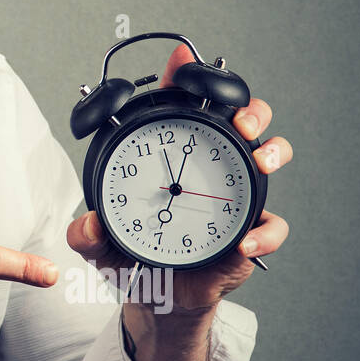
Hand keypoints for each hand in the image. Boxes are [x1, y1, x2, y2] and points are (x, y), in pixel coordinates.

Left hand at [65, 43, 291, 311]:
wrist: (157, 298)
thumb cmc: (132, 256)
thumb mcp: (101, 242)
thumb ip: (86, 233)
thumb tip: (88, 224)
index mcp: (174, 156)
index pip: (185, 109)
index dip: (187, 79)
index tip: (184, 63)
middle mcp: (211, 167)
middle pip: (244, 119)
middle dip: (250, 109)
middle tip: (239, 120)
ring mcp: (236, 196)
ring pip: (271, 156)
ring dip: (272, 150)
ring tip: (259, 160)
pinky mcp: (250, 232)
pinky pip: (273, 225)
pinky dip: (265, 231)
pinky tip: (244, 241)